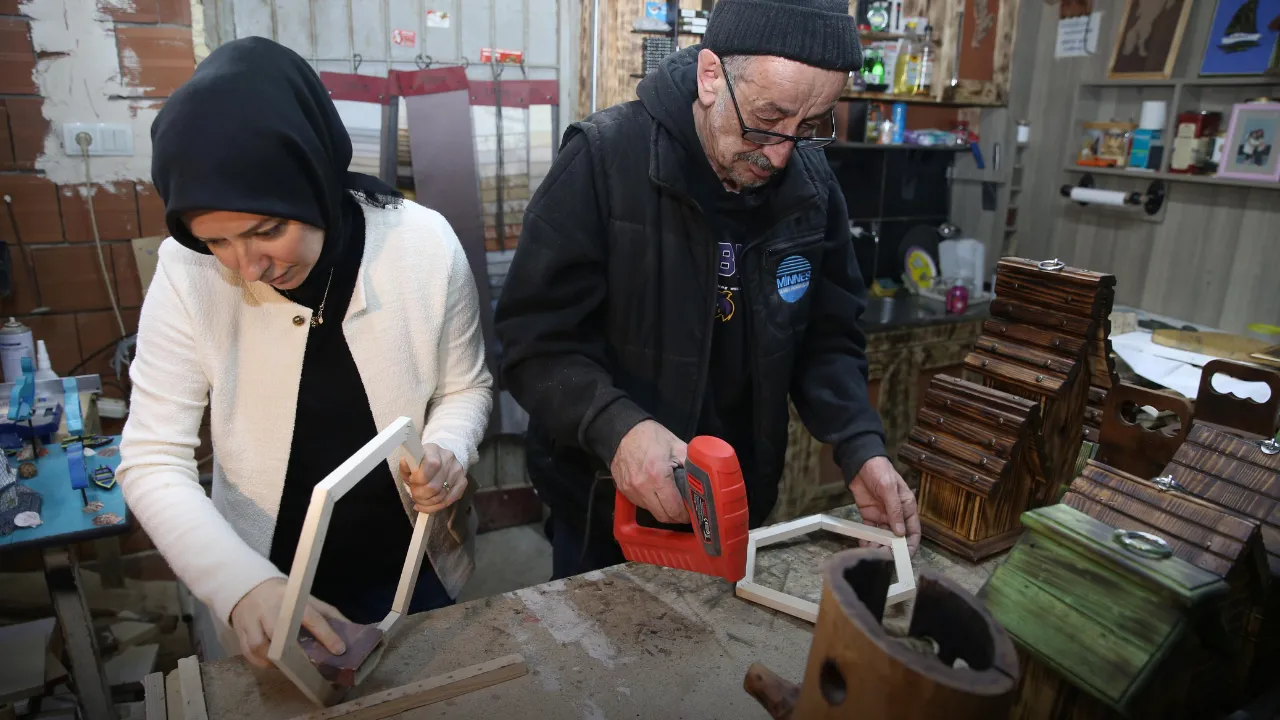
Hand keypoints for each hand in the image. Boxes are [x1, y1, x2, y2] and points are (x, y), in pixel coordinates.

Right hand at [229, 578, 347, 668]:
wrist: (250, 588)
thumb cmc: (285, 597)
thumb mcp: (307, 598)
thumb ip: (328, 613)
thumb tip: (351, 629)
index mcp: (291, 599)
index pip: (311, 617)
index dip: (326, 634)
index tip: (339, 649)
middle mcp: (270, 609)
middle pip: (279, 632)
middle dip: (295, 650)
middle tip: (310, 664)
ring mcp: (253, 621)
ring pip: (259, 645)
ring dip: (274, 660)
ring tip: (289, 667)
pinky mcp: (241, 631)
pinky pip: (248, 652)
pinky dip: (260, 662)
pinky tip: (273, 664)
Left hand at [400, 444, 467, 513]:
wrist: (440, 459)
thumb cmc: (421, 463)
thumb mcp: (410, 463)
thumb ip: (406, 466)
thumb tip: (405, 462)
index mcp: (434, 450)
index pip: (431, 465)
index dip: (419, 478)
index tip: (411, 481)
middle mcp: (449, 459)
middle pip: (434, 486)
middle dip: (420, 495)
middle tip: (414, 494)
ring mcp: (458, 471)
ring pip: (441, 496)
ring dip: (427, 503)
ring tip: (420, 500)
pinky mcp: (463, 482)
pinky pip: (449, 500)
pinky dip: (436, 507)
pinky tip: (427, 506)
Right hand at [612, 420, 688, 523]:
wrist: (621, 431)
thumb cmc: (650, 436)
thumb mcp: (676, 445)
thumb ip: (690, 464)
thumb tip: (703, 479)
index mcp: (658, 476)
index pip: (674, 509)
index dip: (686, 513)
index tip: (692, 510)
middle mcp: (642, 487)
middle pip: (663, 516)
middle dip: (676, 516)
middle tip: (684, 509)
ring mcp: (631, 491)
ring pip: (651, 511)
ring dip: (663, 509)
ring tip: (671, 499)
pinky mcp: (623, 491)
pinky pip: (641, 504)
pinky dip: (651, 502)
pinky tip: (656, 492)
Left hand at [849, 456, 920, 554]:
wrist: (860, 463)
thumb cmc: (880, 471)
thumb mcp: (889, 488)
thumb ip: (894, 509)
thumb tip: (900, 532)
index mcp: (907, 507)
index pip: (913, 531)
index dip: (911, 544)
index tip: (906, 556)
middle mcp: (896, 514)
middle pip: (897, 537)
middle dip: (892, 548)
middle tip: (884, 557)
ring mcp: (882, 516)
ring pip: (883, 536)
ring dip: (879, 545)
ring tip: (872, 554)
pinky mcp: (869, 516)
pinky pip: (869, 531)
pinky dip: (866, 539)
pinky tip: (863, 545)